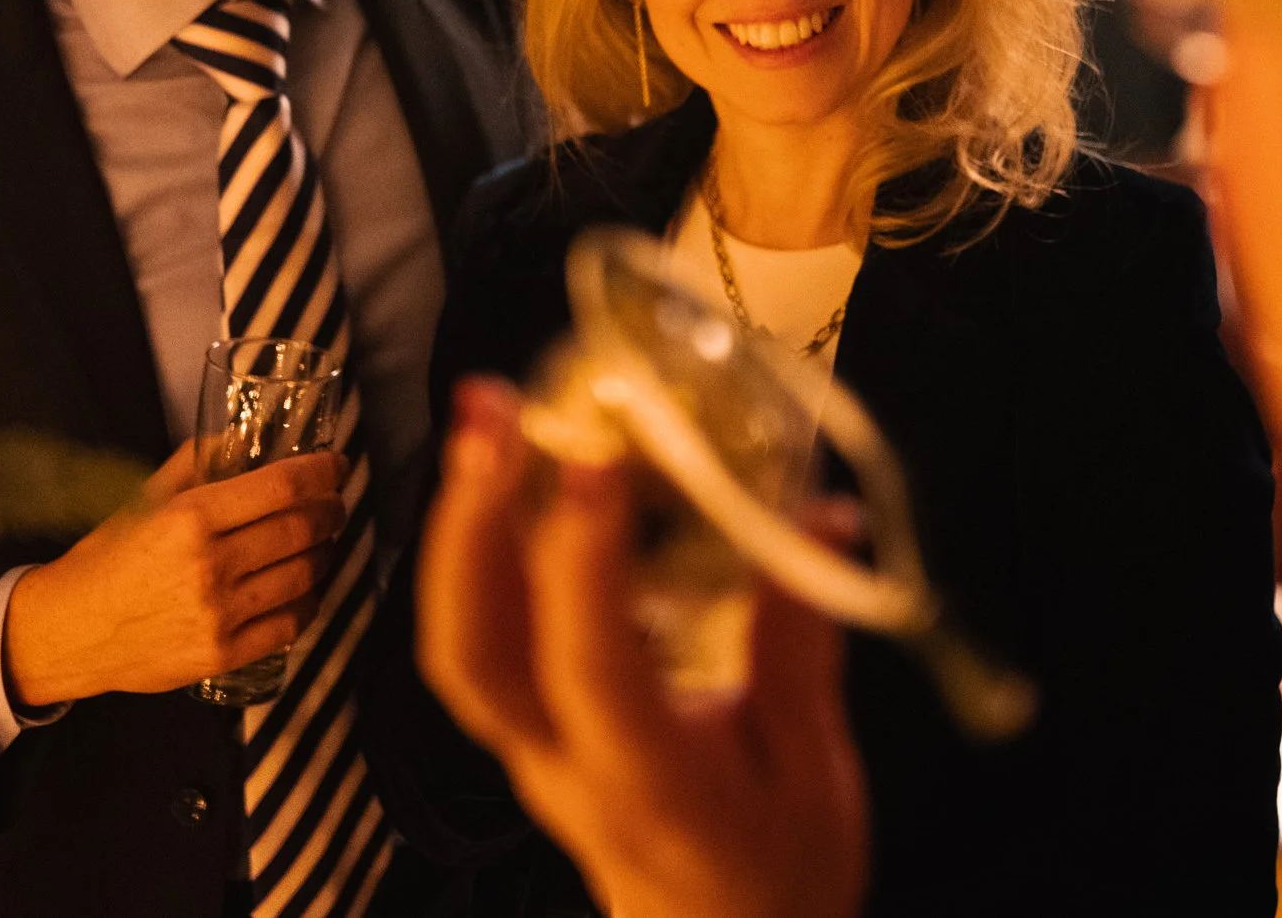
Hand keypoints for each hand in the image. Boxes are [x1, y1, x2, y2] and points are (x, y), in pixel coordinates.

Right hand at [4, 440, 347, 703]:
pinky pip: (290, 625)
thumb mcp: (142, 500)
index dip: (321, 472)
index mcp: (191, 518)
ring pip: (303, 575)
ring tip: (319, 542)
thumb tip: (241, 435)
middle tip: (334, 503)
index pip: (281, 486)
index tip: (336, 465)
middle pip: (301, 529)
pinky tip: (304, 588)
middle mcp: (210, 565)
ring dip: (323, 553)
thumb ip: (194, 463)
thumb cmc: (106, 560)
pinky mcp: (222, 655)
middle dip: (330, 510)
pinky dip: (308, 602)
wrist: (68, 632)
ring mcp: (219, 614)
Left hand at [417, 377, 867, 917]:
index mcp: (648, 783)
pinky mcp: (522, 723)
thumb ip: (801, 646)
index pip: (592, 670)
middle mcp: (561, 762)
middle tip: (492, 415)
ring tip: (484, 412)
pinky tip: (503, 467)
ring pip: (459, 638)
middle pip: (475, 653)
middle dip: (470, 526)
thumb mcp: (812, 769)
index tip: (599, 463)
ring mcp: (526, 746)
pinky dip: (478, 543)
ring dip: (459, 521)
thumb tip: (822, 518)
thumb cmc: (775, 869)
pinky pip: (478, 630)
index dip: (585, 565)